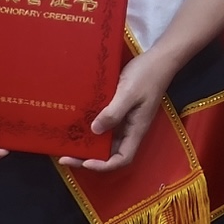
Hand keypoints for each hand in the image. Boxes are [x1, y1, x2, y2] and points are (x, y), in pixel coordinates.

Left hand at [78, 45, 194, 172]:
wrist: (159, 58)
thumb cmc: (147, 75)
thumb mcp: (129, 93)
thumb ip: (113, 112)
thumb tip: (94, 130)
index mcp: (136, 130)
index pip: (122, 159)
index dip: (104, 165)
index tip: (85, 162)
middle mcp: (130, 129)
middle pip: (110, 153)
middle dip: (88, 157)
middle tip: (65, 156)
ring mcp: (125, 120)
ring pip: (106, 139)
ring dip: (88, 144)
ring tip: (67, 143)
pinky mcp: (120, 109)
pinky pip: (105, 124)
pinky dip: (91, 127)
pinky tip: (77, 123)